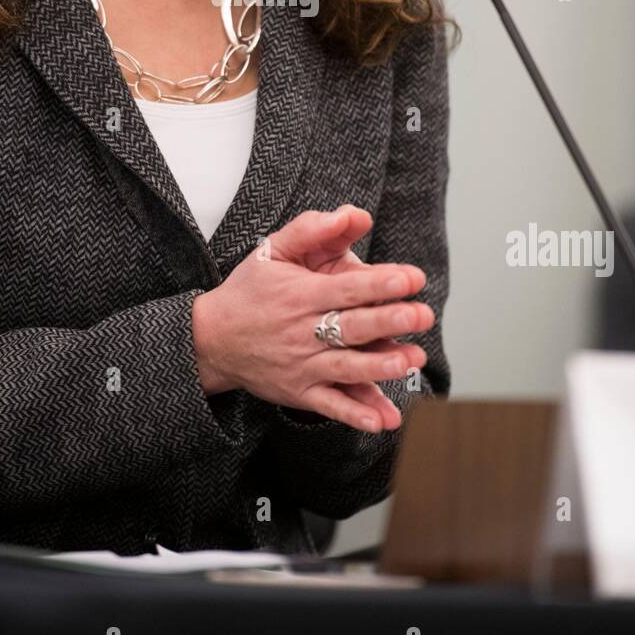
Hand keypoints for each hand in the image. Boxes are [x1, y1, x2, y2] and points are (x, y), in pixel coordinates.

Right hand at [191, 205, 433, 432]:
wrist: (211, 339)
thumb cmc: (249, 290)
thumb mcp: (272, 250)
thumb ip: (311, 228)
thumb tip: (352, 214)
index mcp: (300, 294)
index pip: (345, 289)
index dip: (379, 284)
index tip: (411, 278)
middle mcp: (302, 331)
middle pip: (351, 327)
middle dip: (389, 321)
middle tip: (423, 315)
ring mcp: (301, 365)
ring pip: (345, 368)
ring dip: (379, 367)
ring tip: (410, 361)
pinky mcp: (299, 392)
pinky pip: (329, 406)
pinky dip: (355, 415)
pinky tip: (382, 420)